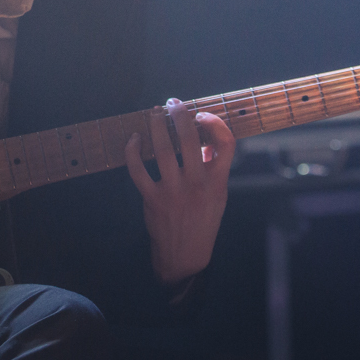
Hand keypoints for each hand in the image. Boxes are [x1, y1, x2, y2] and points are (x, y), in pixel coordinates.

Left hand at [125, 98, 235, 285]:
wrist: (185, 256)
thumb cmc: (203, 221)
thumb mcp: (218, 195)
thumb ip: (214, 168)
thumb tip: (205, 140)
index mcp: (218, 181)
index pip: (226, 144)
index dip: (215, 123)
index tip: (202, 114)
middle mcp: (197, 184)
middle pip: (189, 139)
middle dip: (179, 115)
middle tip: (172, 104)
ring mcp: (174, 191)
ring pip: (162, 149)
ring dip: (156, 125)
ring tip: (154, 113)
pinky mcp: (153, 199)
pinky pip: (138, 169)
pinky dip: (133, 150)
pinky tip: (134, 139)